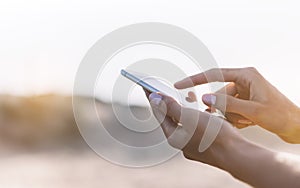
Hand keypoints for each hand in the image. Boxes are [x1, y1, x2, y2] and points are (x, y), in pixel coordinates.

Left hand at [146, 92, 243, 166]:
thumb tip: (155, 99)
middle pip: (171, 119)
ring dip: (185, 109)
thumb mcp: (190, 117)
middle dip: (168, 104)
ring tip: (186, 97)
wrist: (237, 154)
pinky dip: (198, 117)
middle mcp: (182, 142)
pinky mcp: (205, 143)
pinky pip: (197, 127)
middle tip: (164, 91)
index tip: (148, 89)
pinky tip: (204, 110)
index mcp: (174, 137)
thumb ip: (171, 108)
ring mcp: (193, 144)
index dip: (154, 100)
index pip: (159, 114)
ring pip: (186, 123)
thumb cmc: (214, 137)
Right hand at [174, 67, 299, 142]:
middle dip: (225, 109)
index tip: (180, 84)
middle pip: (219, 95)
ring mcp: (244, 91)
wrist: (295, 126)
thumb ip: (227, 104)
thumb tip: (205, 98)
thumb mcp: (253, 110)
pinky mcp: (245, 101)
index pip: (213, 74)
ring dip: (232, 116)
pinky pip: (230, 109)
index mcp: (246, 75)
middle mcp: (243, 81)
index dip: (194, 80)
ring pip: (224, 104)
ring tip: (248, 120)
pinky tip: (249, 122)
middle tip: (238, 117)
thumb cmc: (281, 115)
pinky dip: (236, 118)